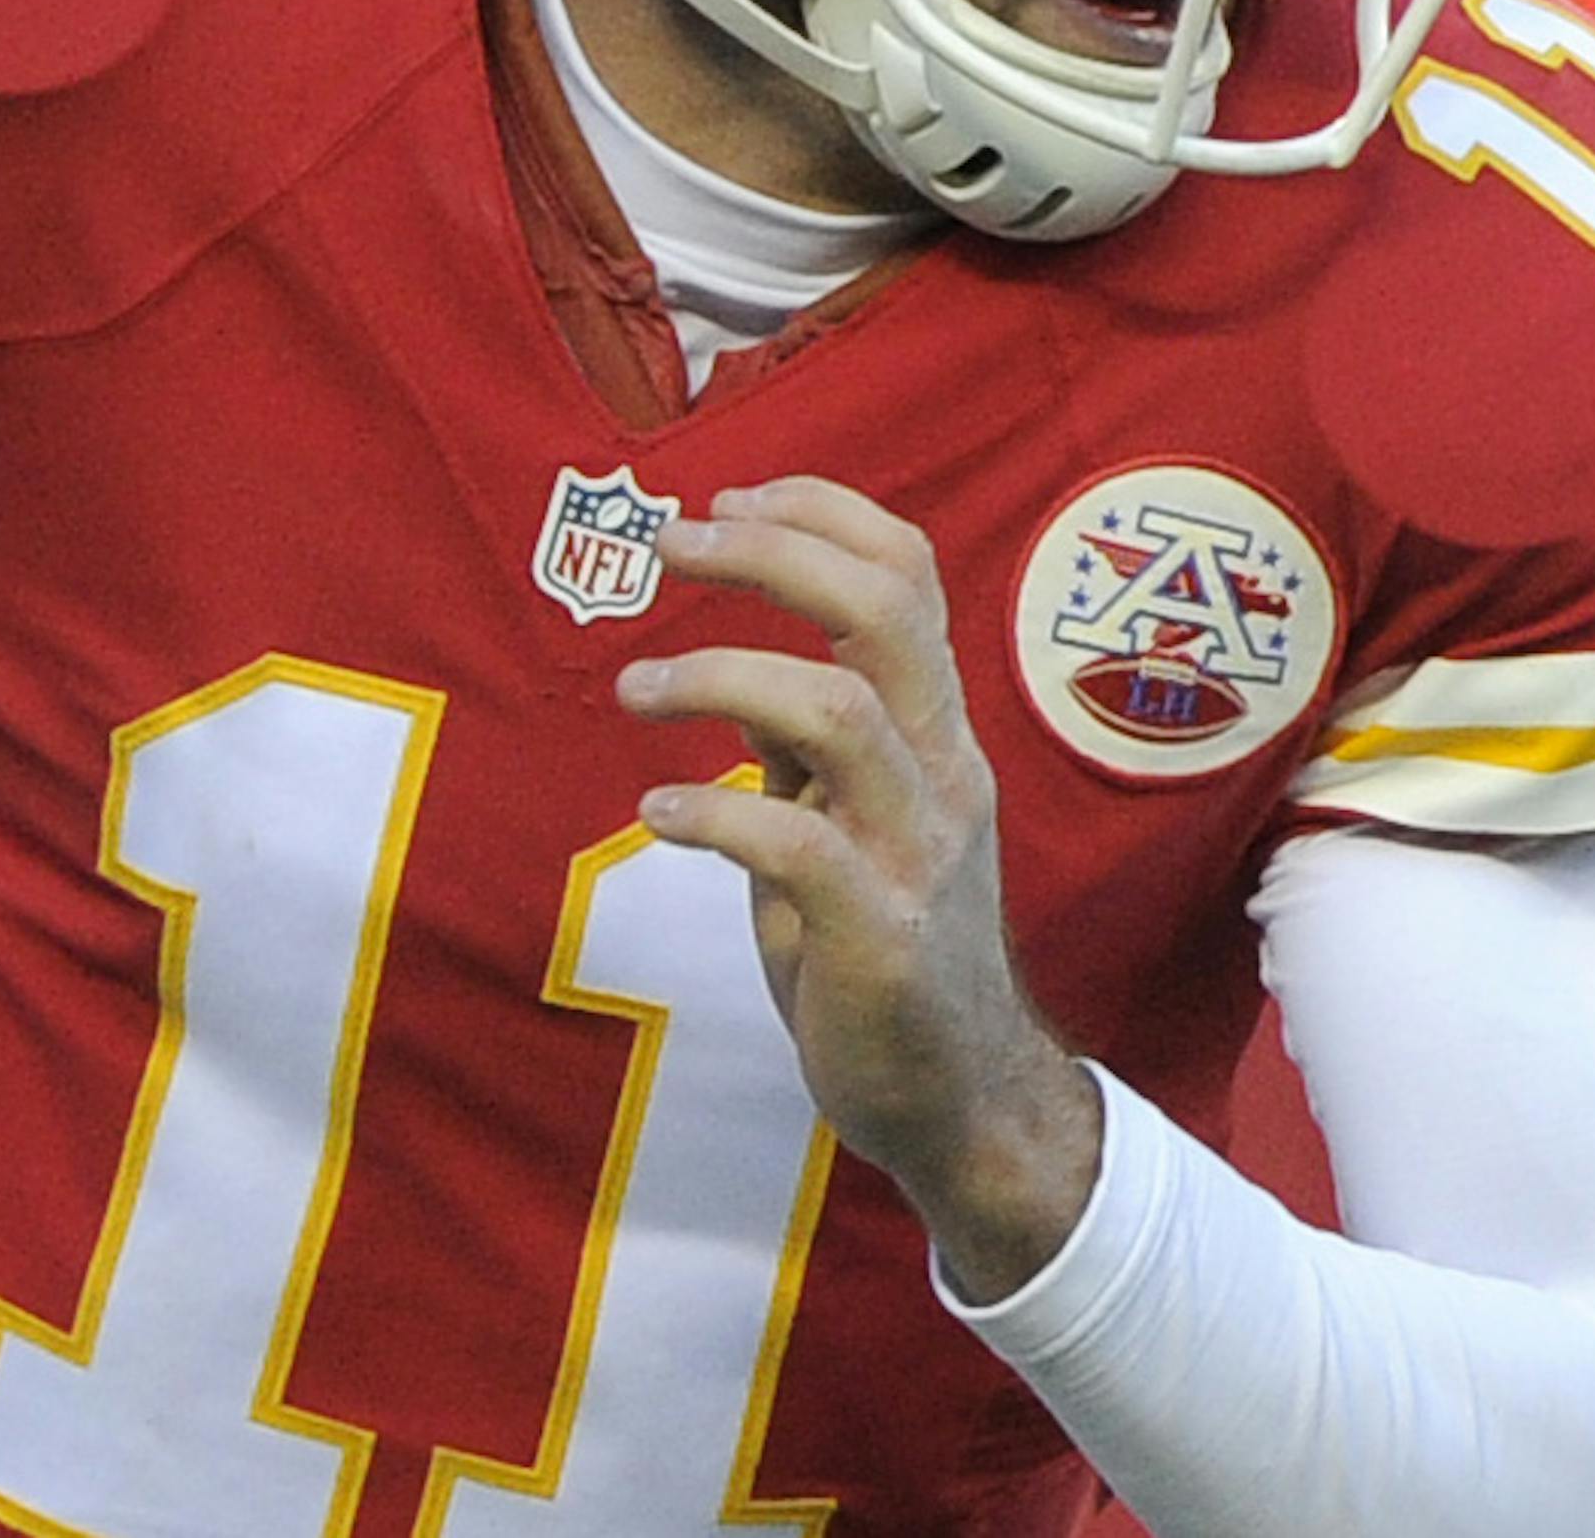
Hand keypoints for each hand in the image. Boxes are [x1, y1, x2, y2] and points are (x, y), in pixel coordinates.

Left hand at [617, 475, 1101, 1300]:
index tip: (725, 499)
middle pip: (884, 611)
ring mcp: (919, 851)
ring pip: (837, 713)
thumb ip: (807, 742)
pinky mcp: (880, 938)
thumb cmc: (886, 940)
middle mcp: (944, 769)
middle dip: (772, 556)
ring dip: (720, 677)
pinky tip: (656, 816)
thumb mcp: (850, 817)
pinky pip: (796, 847)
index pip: (908, 573)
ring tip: (633, 687)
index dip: (818, 513)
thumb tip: (730, 665)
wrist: (961, 1096)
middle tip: (672, 544)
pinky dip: (714, 813)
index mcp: (938, 727)